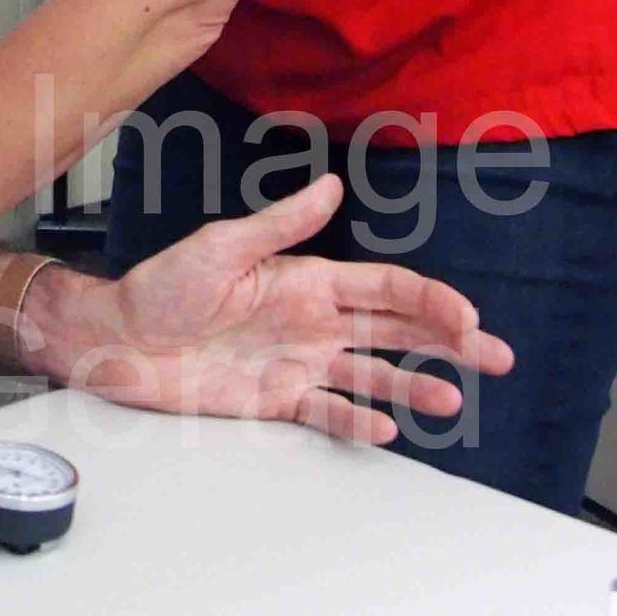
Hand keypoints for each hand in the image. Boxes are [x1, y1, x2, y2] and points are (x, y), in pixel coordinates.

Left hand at [32, 175, 516, 444]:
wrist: (118, 341)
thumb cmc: (161, 287)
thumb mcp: (221, 246)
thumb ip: (281, 225)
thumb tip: (332, 187)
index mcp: (306, 280)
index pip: (385, 289)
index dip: (430, 301)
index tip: (466, 318)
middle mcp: (312, 322)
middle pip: (395, 330)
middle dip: (448, 341)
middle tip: (498, 356)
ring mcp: (298, 363)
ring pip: (372, 375)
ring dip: (414, 385)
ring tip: (453, 399)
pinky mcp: (276, 400)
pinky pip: (328, 413)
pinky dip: (359, 422)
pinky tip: (389, 429)